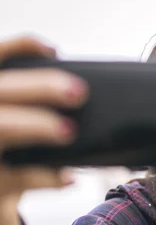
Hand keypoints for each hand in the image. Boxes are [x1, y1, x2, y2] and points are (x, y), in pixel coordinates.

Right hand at [0, 35, 88, 205]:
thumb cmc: (9, 148)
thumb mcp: (13, 113)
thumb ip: (29, 102)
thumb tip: (75, 92)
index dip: (22, 47)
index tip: (55, 51)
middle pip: (3, 89)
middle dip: (41, 87)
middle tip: (79, 92)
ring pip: (5, 126)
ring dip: (38, 125)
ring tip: (69, 130)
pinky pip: (17, 175)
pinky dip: (45, 177)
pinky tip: (68, 178)